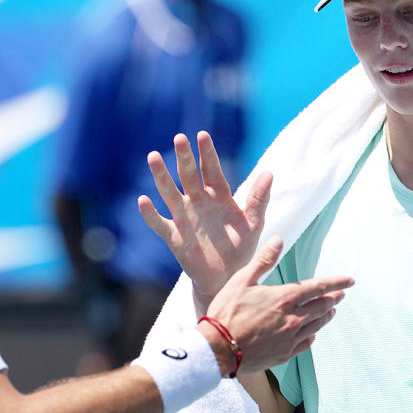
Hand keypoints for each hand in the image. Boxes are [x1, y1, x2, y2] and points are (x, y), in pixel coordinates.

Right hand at [139, 131, 271, 313]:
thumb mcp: (254, 223)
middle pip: (188, 176)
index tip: (202, 135)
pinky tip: (143, 201)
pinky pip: (159, 224)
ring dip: (161, 176)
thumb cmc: (242, 247)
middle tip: (179, 139)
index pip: (211, 170)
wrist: (227, 277)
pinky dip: (150, 214)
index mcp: (218, 196)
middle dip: (184, 158)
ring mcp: (184, 218)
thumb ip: (259, 199)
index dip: (207, 154)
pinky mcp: (174, 237)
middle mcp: (198, 202)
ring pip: (170, 193)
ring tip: (153, 157)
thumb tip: (269, 172)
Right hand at [203, 236, 352, 374]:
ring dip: (326, 316)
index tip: (350, 280)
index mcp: (285, 298)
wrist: (218, 349)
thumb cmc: (227, 312)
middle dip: (334, 298)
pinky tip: (312, 333)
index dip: (336, 282)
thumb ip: (264, 260)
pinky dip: (312, 335)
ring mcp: (290, 338)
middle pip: (322, 306)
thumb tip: (278, 239)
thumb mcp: (242, 280)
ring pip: (317, 325)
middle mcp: (293, 318)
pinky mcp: (284, 354)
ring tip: (331, 311)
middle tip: (341, 294)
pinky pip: (306, 343)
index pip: (318, 287)